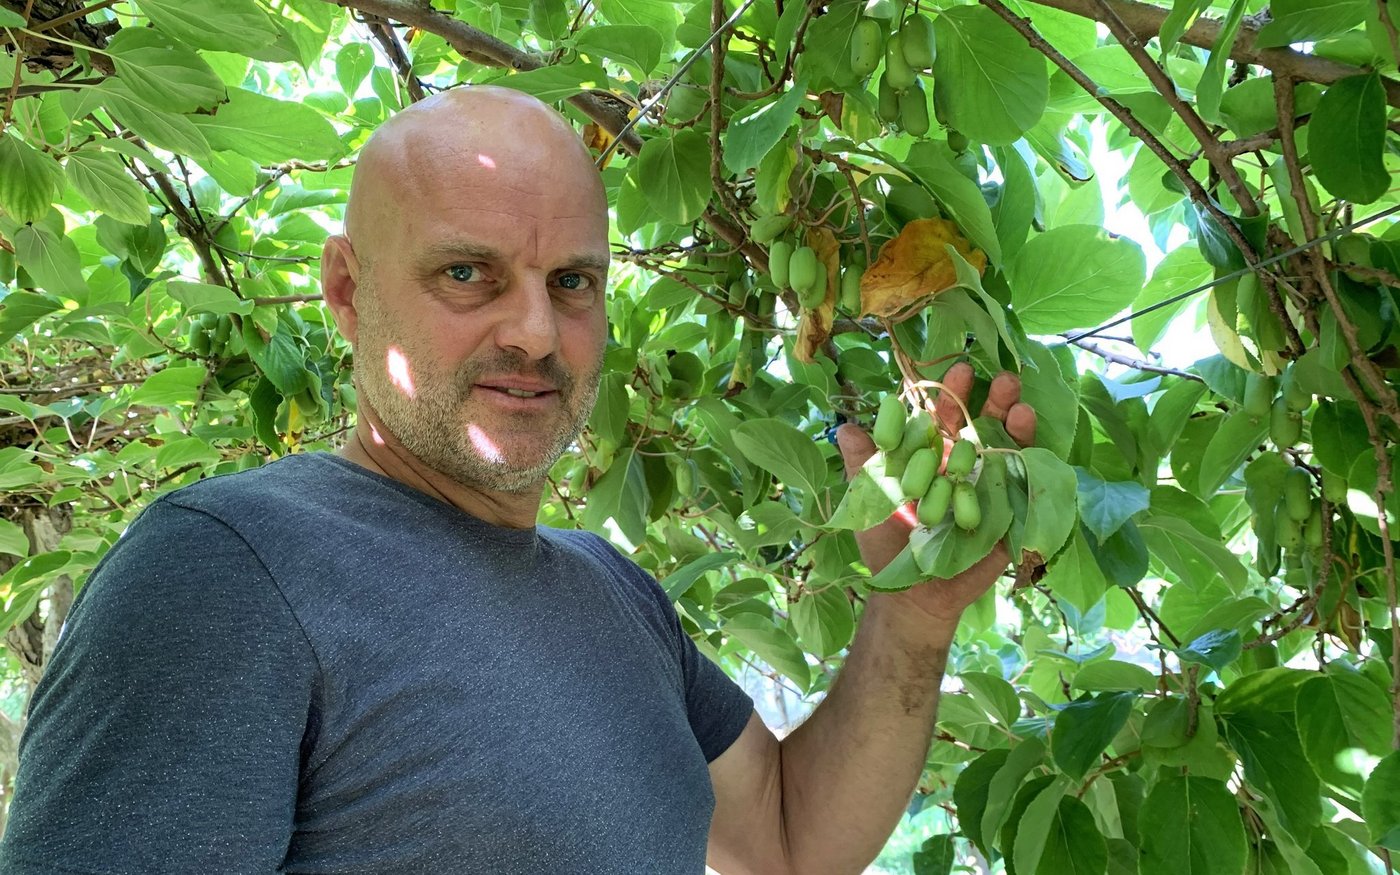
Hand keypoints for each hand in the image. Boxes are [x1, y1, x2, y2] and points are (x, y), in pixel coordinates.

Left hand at [835, 363, 1036, 626]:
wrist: (912, 594)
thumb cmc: (886, 545)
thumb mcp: (869, 500)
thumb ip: (862, 464)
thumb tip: (846, 427)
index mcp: (928, 457)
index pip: (940, 417)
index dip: (947, 394)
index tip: (955, 369)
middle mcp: (961, 465)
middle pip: (977, 422)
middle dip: (987, 396)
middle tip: (995, 372)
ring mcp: (987, 485)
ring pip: (1002, 442)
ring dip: (1010, 414)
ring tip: (1015, 393)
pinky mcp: (1007, 508)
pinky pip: (1020, 476)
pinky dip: (1025, 448)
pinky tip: (1026, 423)